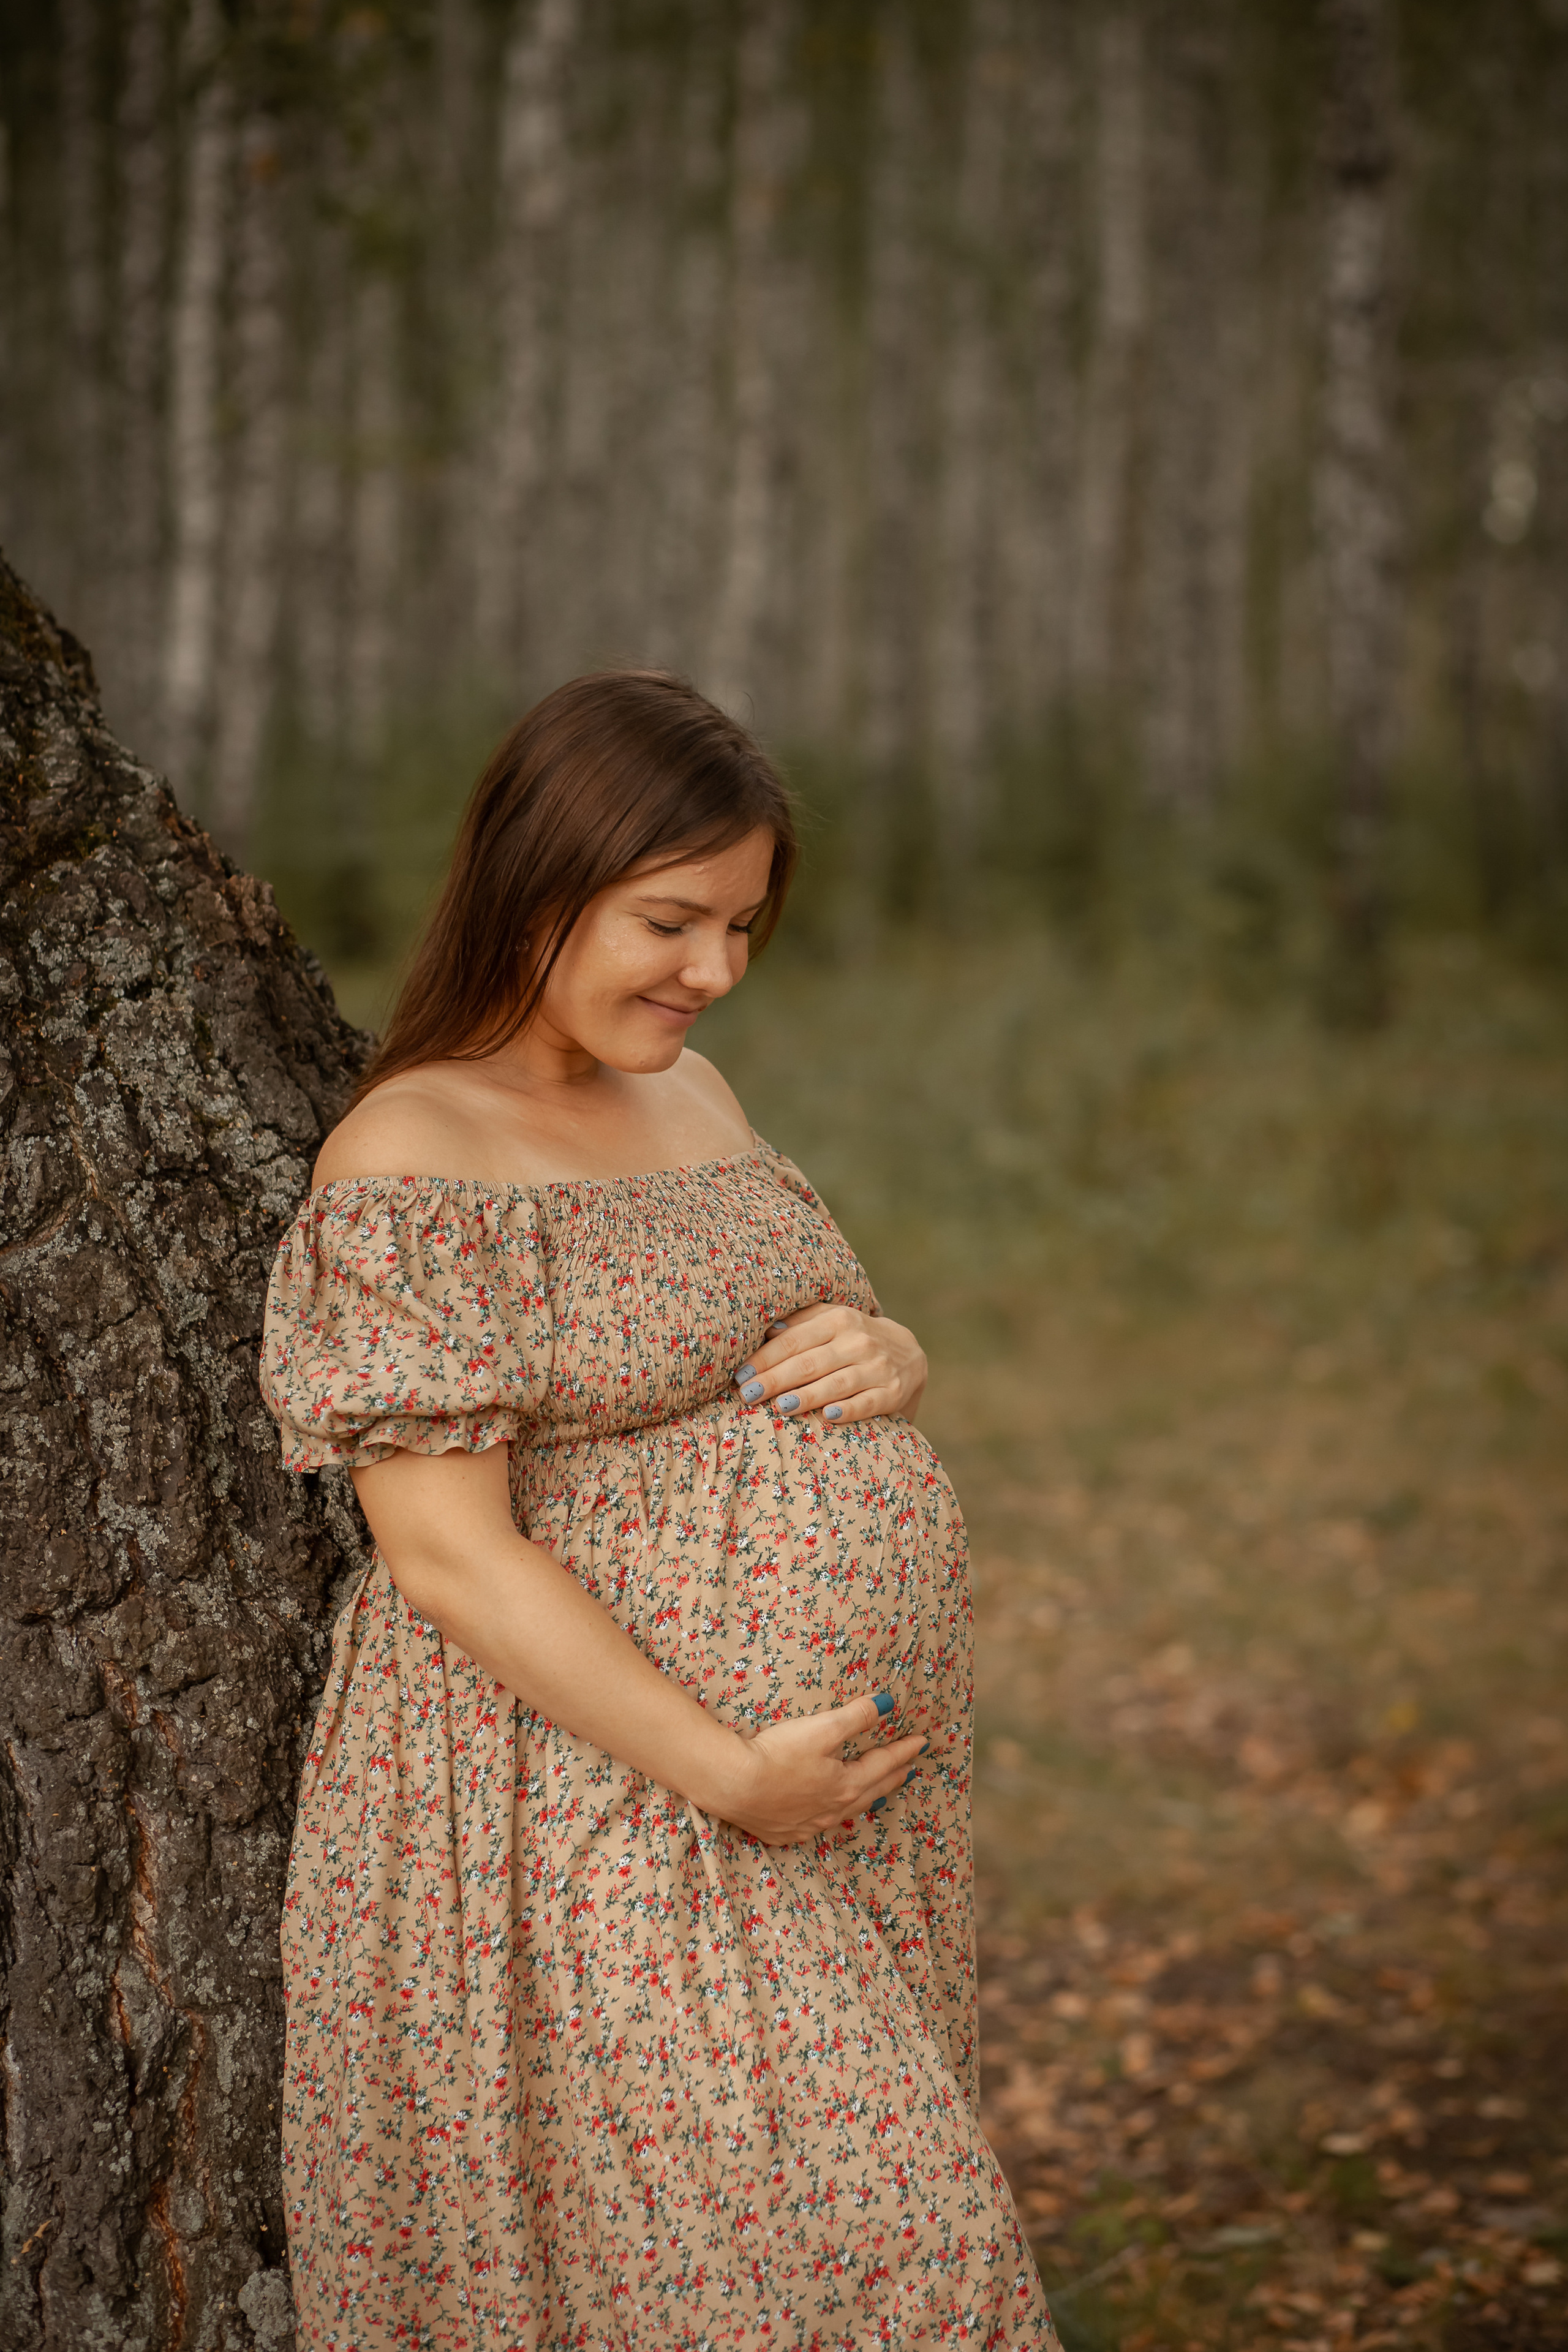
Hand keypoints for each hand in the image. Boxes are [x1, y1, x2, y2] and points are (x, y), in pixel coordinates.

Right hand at [709, 1693, 927, 1843]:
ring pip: (846, 1813)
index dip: (904, 1751)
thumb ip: (857, 1716)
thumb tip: (887, 1704)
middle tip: (908, 1771)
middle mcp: (832, 1810)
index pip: (884, 1764)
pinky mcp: (784, 1832)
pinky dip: (831, 1817)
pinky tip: (827, 1816)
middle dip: (892, 1779)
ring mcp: (808, 1824)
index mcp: (846, 1785)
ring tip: (878, 1796)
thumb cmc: (778, 1754)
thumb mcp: (822, 1728)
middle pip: (871, 1792)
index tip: (922, 1743)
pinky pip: (817, 1825)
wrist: (733, 1785)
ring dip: (865, 1800)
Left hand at [733, 1303, 927, 1425]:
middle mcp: (858, 1341)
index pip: (793, 1341)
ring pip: (836, 1383)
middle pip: (809, 1363)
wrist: (909, 1354)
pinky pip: (866, 1403)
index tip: (740, 1375)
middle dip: (775, 1380)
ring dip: (806, 1396)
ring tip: (778, 1406)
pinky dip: (847, 1410)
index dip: (764, 1359)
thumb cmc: (854, 1338)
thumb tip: (767, 1328)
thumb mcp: (832, 1320)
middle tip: (748, 1394)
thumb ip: (801, 1322)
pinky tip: (827, 1416)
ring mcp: (877, 1367)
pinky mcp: (891, 1392)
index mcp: (838, 1320)